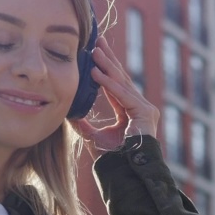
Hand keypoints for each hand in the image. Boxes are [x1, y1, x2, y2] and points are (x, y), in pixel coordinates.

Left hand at [72, 35, 159, 152]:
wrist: (125, 175)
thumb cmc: (113, 160)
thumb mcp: (94, 138)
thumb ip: (85, 125)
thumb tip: (69, 115)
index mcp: (130, 111)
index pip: (116, 84)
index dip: (105, 68)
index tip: (95, 53)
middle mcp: (140, 107)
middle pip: (121, 78)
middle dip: (108, 59)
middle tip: (98, 40)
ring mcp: (145, 109)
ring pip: (122, 83)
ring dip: (107, 66)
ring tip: (95, 51)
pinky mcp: (144, 113)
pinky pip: (122, 95)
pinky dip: (108, 84)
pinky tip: (95, 73)